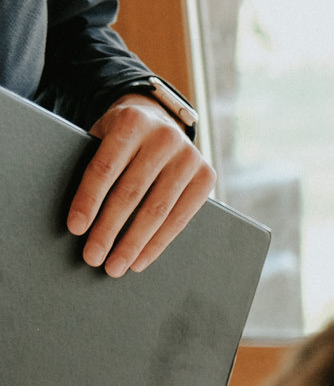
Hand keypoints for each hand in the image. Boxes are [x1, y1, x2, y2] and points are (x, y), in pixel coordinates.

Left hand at [69, 93, 215, 276]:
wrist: (161, 120)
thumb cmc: (122, 137)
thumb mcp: (103, 136)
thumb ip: (96, 165)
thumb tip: (79, 218)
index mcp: (132, 122)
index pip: (105, 169)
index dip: (89, 201)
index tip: (76, 228)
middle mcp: (165, 137)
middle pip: (131, 193)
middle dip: (109, 230)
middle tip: (93, 257)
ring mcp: (189, 157)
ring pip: (156, 210)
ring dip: (133, 244)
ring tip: (115, 266)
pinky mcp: (206, 176)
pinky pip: (180, 218)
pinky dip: (157, 243)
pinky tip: (140, 259)